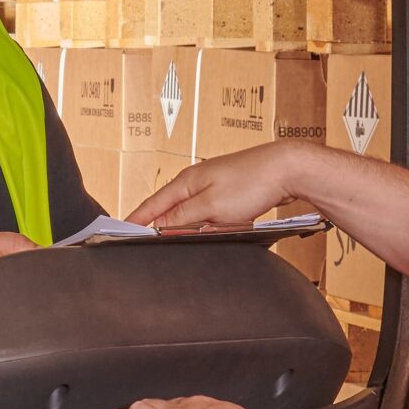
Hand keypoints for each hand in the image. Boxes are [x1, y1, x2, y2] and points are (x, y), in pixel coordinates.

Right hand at [131, 142, 313, 229]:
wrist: (287, 169)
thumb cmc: (252, 182)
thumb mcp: (211, 206)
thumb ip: (183, 217)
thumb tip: (161, 225)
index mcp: (187, 182)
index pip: (153, 204)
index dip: (136, 219)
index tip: (121, 230)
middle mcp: (198, 181)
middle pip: (172, 209)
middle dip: (163, 225)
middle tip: (147, 239)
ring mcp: (215, 186)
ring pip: (194, 213)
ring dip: (193, 225)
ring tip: (191, 232)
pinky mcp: (232, 193)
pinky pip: (213, 213)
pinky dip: (213, 223)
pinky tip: (221, 226)